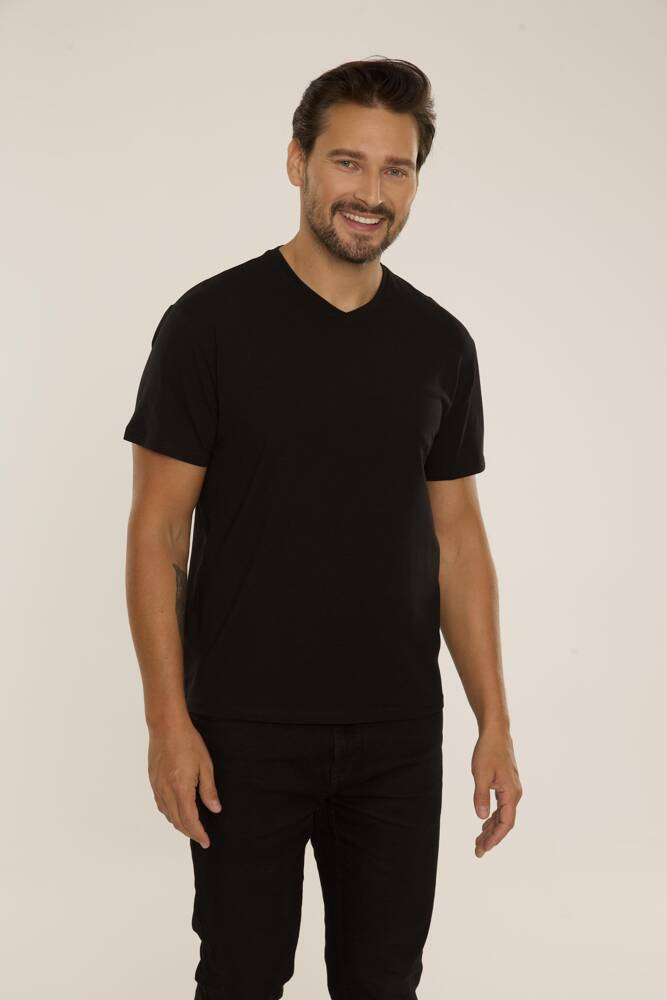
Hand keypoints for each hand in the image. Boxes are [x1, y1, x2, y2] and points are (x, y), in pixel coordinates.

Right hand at [147, 714, 221, 847]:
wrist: (166, 726)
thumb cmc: (188, 742)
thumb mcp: (205, 765)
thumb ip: (209, 790)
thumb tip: (215, 809)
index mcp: (181, 788)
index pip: (190, 820)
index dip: (198, 833)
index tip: (206, 841)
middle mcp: (166, 791)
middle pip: (177, 821)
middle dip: (190, 832)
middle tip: (201, 837)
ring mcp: (158, 787)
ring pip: (167, 815)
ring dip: (179, 824)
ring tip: (192, 827)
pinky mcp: (153, 781)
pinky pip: (161, 804)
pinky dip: (170, 813)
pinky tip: (177, 812)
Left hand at [471, 724, 521, 856]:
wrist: (496, 733)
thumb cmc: (488, 751)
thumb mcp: (480, 774)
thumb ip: (480, 796)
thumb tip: (481, 818)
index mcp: (511, 793)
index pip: (506, 823)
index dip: (495, 838)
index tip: (484, 849)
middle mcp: (514, 794)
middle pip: (504, 822)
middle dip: (492, 838)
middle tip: (478, 851)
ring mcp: (511, 789)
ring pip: (503, 815)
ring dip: (491, 829)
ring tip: (478, 841)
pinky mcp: (506, 785)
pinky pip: (501, 807)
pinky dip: (492, 817)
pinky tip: (484, 823)